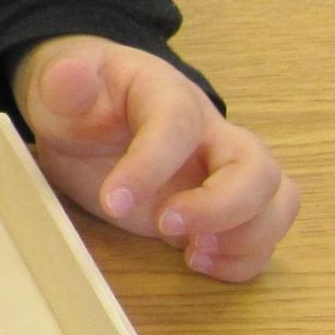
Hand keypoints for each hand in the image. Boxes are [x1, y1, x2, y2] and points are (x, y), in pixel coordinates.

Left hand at [10, 34, 298, 281]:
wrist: (89, 115)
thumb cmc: (80, 103)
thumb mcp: (57, 90)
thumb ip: (64, 85)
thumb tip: (68, 73)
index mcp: (166, 94)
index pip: (177, 125)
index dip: (151, 165)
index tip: (112, 201)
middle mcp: (209, 132)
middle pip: (255, 166)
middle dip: (221, 207)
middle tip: (166, 226)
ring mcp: (223, 170)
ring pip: (276, 198)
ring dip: (247, 236)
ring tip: (191, 252)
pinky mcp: (224, 206)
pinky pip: (265, 231)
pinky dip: (246, 256)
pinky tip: (197, 260)